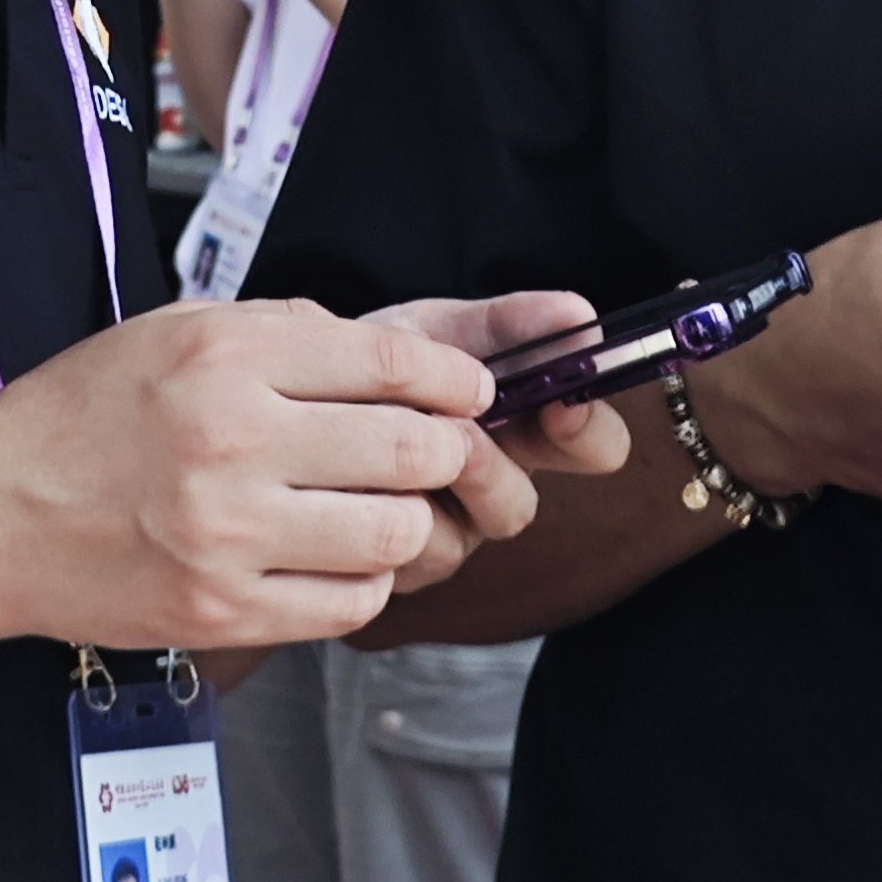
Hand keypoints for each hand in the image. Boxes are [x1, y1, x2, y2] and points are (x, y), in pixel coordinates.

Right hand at [0, 297, 518, 651]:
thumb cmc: (84, 412)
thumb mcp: (175, 331)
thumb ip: (283, 331)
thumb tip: (392, 357)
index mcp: (225, 357)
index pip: (390, 362)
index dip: (453, 380)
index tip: (467, 391)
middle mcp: (231, 442)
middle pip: (410, 450)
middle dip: (447, 450)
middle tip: (439, 450)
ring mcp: (228, 536)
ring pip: (393, 533)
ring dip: (408, 519)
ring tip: (382, 504)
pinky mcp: (220, 613)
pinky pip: (347, 603)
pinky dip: (364, 579)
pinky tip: (337, 555)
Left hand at [365, 290, 632, 589]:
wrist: (288, 394)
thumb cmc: (372, 365)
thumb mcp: (436, 331)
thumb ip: (507, 326)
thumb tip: (580, 316)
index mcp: (517, 430)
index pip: (594, 448)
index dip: (591, 432)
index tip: (567, 403)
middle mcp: (485, 490)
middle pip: (521, 508)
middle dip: (494, 468)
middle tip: (465, 433)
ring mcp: (438, 532)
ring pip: (457, 536)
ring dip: (430, 488)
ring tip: (401, 447)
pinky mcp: (390, 564)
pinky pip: (404, 552)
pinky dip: (383, 508)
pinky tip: (352, 477)